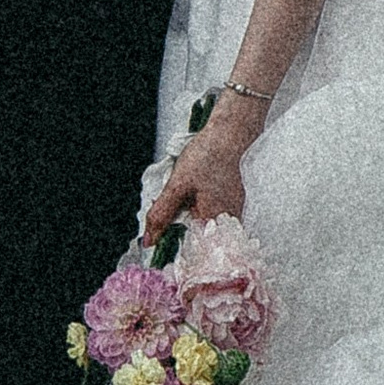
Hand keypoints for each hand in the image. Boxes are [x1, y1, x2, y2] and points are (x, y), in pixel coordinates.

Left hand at [143, 98, 261, 235]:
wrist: (227, 135)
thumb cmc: (206, 157)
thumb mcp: (176, 186)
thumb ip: (161, 215)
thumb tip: (148, 241)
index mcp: (213, 222)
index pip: (191, 249)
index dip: (174, 244)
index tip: (164, 238)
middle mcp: (228, 222)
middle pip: (197, 237)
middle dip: (181, 224)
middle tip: (175, 202)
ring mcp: (234, 212)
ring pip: (204, 224)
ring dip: (191, 214)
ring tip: (188, 192)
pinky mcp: (234, 203)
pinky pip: (213, 213)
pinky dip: (201, 206)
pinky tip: (198, 190)